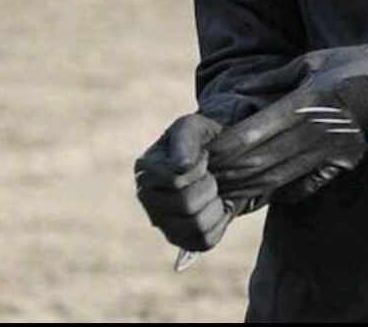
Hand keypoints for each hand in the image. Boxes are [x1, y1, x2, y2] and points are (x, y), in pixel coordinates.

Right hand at [134, 113, 235, 251]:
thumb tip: (181, 167)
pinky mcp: (180, 239)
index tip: (203, 156)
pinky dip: (218, 221)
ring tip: (211, 190)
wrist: (221, 155)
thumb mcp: (194, 127)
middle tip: (209, 174)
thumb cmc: (203, 139)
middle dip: (209, 186)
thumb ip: (186, 140)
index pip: (176, 180)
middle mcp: (146, 199)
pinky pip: (205, 240)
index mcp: (145, 171)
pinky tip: (215, 206)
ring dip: (214, 204)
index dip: (199, 168)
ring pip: (196, 225)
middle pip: (187, 205)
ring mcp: (161, 222)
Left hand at [207, 42, 367, 206]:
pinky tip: (260, 193)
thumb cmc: (358, 64)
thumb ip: (276, 78)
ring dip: (246, 187)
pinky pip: (303, 185)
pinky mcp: (341, 163)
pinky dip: (277, 192)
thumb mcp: (315, 60)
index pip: (254, 133)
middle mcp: (313, 133)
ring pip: (277, 179)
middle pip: (260, 162)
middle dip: (228, 171)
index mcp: (305, 103)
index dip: (226, 146)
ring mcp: (328, 153)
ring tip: (223, 189)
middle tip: (205, 175)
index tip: (206, 150)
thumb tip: (242, 88)